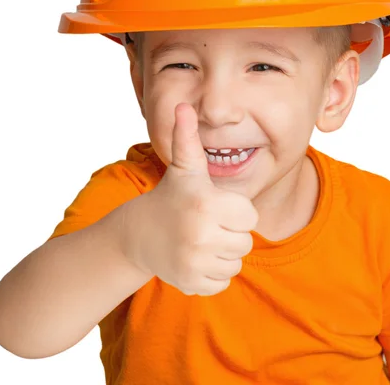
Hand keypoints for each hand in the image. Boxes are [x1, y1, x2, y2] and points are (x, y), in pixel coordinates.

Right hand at [123, 103, 258, 295]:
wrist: (140, 234)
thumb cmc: (172, 195)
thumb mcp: (184, 167)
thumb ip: (187, 137)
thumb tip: (182, 105)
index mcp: (206, 204)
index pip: (250, 217)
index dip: (236, 211)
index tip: (216, 206)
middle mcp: (201, 235)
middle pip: (245, 242)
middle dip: (231, 233)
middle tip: (207, 223)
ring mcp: (194, 262)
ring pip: (235, 263)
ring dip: (223, 253)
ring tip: (201, 239)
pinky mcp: (190, 283)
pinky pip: (222, 282)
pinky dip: (213, 273)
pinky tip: (196, 257)